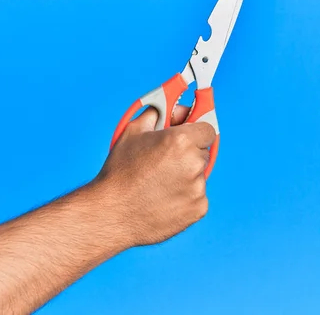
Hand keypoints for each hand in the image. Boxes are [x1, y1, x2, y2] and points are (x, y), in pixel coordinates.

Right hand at [95, 105, 215, 246]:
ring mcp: (198, 188)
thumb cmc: (119, 173)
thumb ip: (157, 113)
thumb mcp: (132, 131)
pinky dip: (185, 196)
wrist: (111, 213)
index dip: (195, 132)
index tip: (188, 136)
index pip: (207, 129)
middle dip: (189, 153)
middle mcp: (194, 163)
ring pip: (199, 175)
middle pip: (203, 152)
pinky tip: (163, 198)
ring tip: (158, 184)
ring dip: (186, 176)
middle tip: (166, 161)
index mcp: (181, 140)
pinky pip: (197, 197)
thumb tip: (170, 106)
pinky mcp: (198, 208)